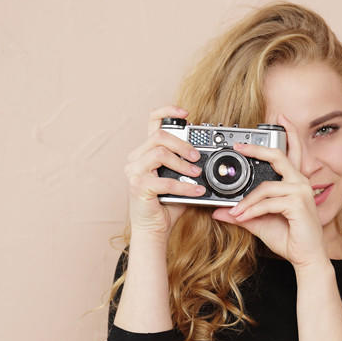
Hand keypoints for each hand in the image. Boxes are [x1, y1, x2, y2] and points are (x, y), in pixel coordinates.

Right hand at [124, 105, 205, 241]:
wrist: (154, 229)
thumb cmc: (166, 204)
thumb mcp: (179, 178)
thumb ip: (186, 164)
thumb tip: (207, 155)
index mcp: (145, 152)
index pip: (152, 122)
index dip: (168, 111)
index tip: (186, 113)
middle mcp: (135, 158)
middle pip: (158, 136)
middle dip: (182, 144)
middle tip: (197, 157)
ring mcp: (134, 172)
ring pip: (159, 153)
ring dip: (182, 163)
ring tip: (196, 173)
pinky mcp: (138, 186)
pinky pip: (165, 180)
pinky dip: (184, 186)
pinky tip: (196, 191)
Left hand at [211, 114, 327, 268]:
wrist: (305, 258)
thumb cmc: (289, 238)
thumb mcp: (258, 222)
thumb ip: (241, 214)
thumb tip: (218, 211)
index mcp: (294, 182)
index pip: (292, 152)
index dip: (287, 133)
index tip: (276, 118)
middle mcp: (300, 182)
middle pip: (278, 156)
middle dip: (257, 149)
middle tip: (239, 146)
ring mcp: (300, 192)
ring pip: (265, 187)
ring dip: (246, 201)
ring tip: (234, 212)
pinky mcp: (298, 204)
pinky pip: (268, 203)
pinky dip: (251, 210)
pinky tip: (242, 217)